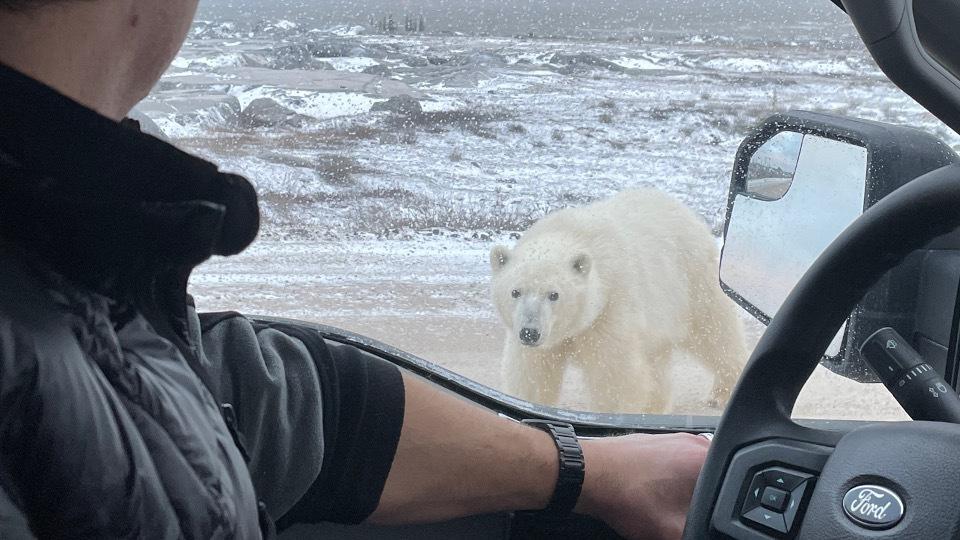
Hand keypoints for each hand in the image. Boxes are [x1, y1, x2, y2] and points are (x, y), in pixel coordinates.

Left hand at [575, 433, 709, 539]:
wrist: (587, 473)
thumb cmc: (626, 495)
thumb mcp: (670, 531)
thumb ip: (696, 534)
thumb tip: (706, 534)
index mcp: (707, 461)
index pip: (733, 488)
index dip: (720, 510)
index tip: (702, 519)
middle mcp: (695, 443)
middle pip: (714, 481)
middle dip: (701, 502)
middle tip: (679, 514)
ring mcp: (674, 439)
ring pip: (693, 473)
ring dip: (684, 492)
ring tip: (662, 504)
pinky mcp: (656, 441)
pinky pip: (673, 465)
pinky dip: (667, 482)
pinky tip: (651, 493)